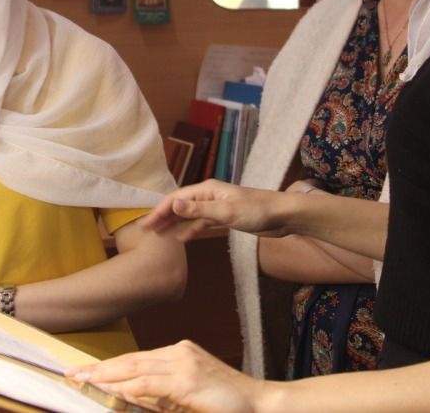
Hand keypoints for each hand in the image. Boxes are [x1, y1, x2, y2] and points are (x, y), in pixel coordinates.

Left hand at [68, 340, 262, 412]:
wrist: (260, 404)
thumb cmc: (227, 403)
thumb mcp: (188, 396)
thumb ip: (160, 395)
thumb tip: (127, 395)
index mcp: (179, 353)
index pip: (136, 359)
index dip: (110, 366)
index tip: (86, 371)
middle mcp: (179, 352)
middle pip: (131, 360)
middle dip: (100, 368)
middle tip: (72, 374)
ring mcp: (184, 363)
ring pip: (137, 368)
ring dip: (108, 375)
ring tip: (84, 380)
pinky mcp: (189, 380)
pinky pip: (153, 383)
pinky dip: (132, 387)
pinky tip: (115, 390)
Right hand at [137, 180, 291, 241]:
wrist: (283, 216)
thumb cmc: (257, 211)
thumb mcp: (226, 212)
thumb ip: (198, 210)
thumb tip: (173, 205)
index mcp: (208, 190)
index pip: (177, 199)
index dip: (160, 210)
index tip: (146, 224)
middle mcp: (210, 196)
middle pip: (181, 206)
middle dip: (164, 216)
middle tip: (147, 230)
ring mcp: (218, 208)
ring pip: (190, 215)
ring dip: (175, 224)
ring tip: (160, 235)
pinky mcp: (226, 219)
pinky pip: (202, 224)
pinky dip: (191, 230)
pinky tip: (182, 238)